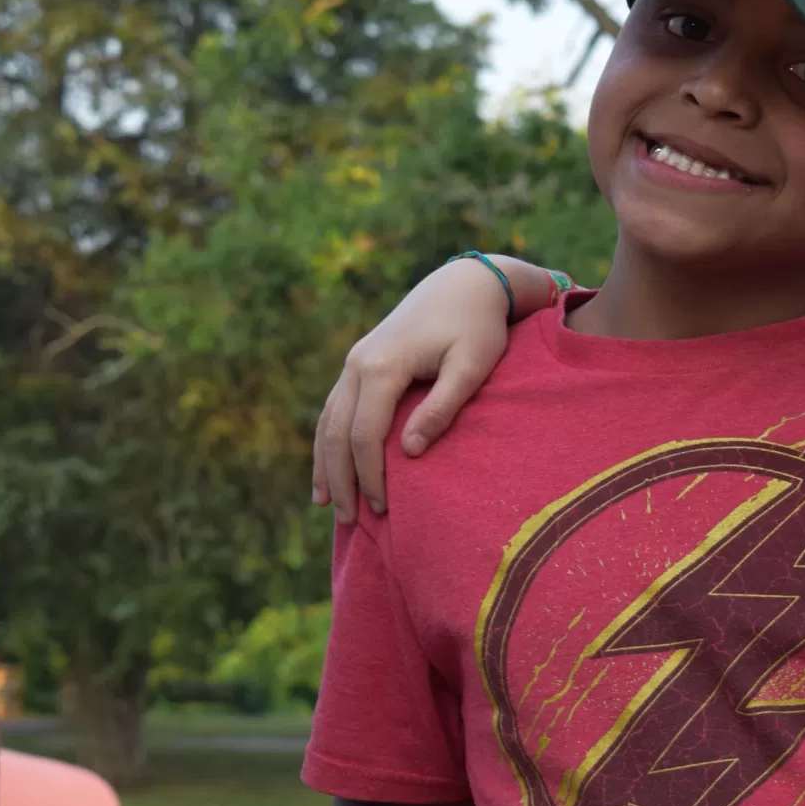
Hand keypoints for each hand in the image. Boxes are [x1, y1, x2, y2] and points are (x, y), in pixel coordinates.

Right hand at [312, 258, 510, 521]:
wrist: (465, 283)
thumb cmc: (477, 326)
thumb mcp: (472, 365)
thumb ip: (442, 407)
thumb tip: (410, 451)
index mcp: (382, 367)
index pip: (365, 434)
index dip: (371, 475)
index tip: (385, 508)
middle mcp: (358, 364)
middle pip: (337, 434)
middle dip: (342, 480)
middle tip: (352, 522)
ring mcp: (354, 362)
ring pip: (328, 422)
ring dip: (327, 465)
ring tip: (329, 506)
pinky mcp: (359, 363)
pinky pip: (334, 409)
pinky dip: (327, 442)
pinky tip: (327, 469)